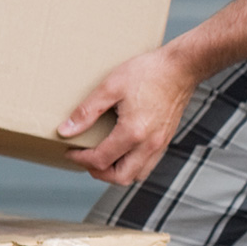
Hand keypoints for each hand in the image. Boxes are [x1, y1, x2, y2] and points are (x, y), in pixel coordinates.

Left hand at [61, 45, 198, 185]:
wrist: (181, 68)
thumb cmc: (148, 73)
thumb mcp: (110, 87)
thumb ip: (86, 112)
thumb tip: (66, 130)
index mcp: (133, 132)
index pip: (101, 160)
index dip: (80, 159)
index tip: (70, 150)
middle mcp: (149, 144)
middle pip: (120, 177)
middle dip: (98, 172)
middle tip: (85, 158)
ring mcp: (160, 144)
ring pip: (137, 175)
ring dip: (117, 172)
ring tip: (103, 157)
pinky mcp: (166, 140)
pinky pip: (148, 165)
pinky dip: (132, 165)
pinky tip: (122, 150)